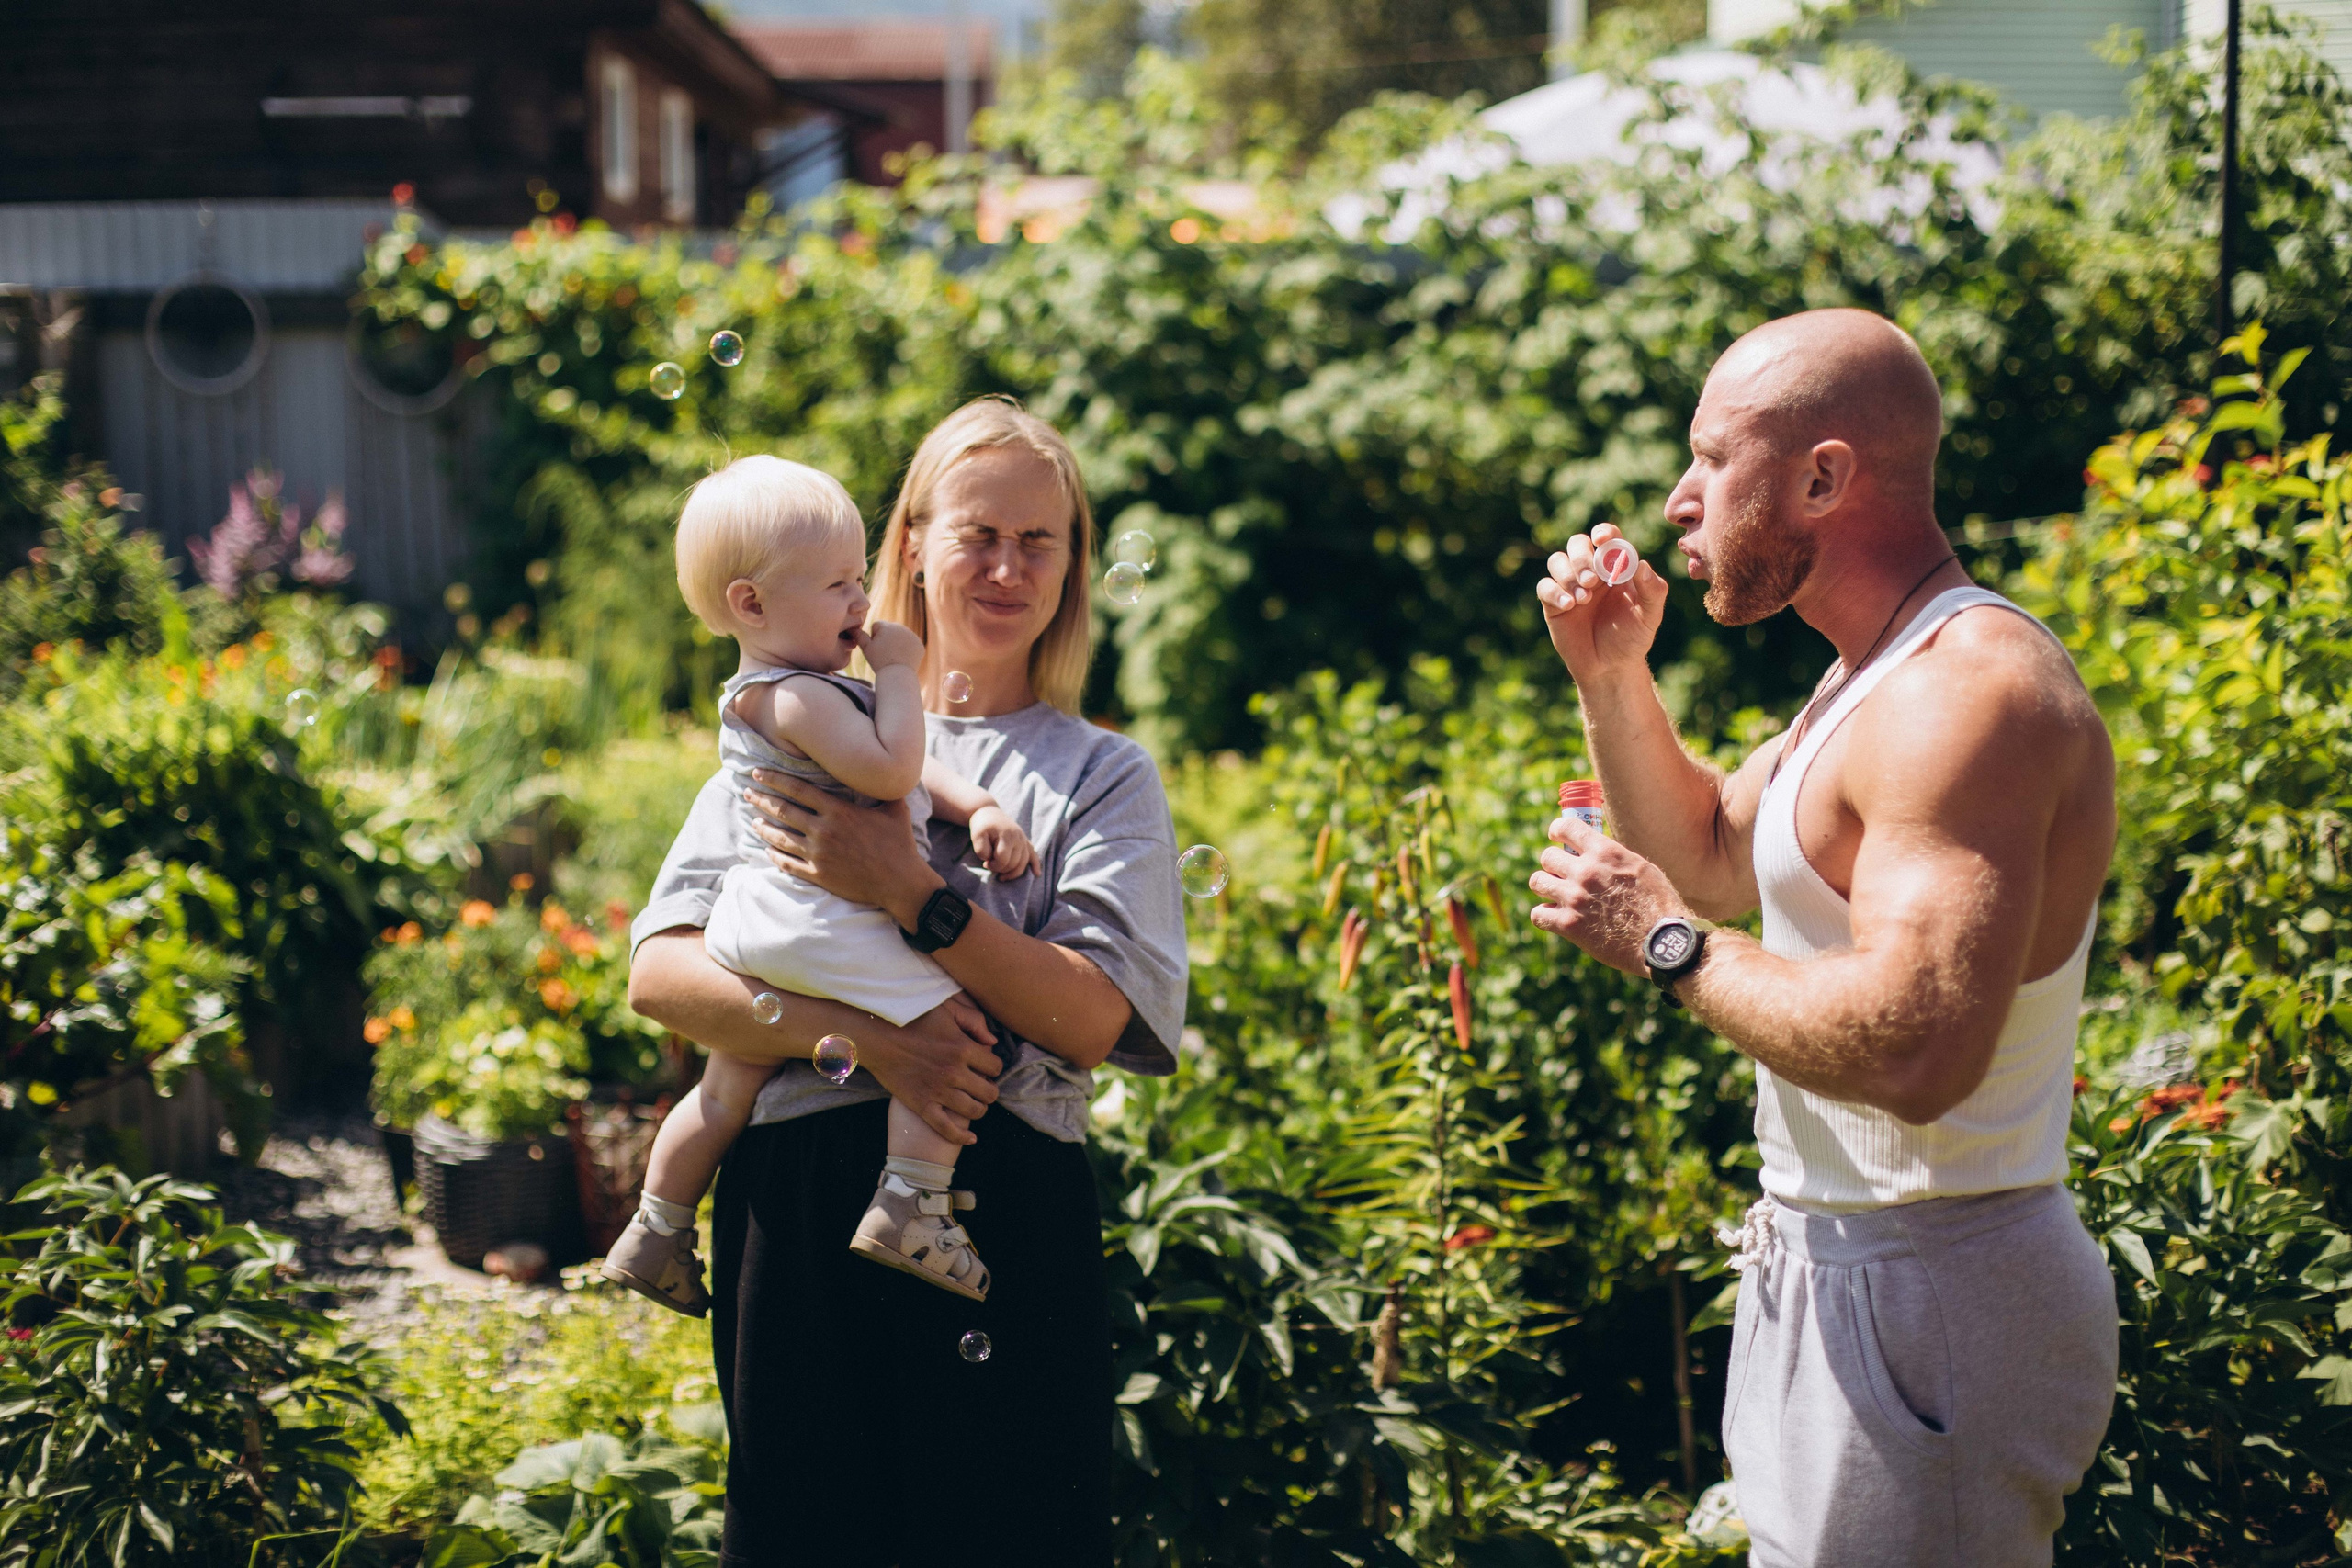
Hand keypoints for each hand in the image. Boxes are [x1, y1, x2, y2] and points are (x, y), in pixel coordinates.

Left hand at [746, 771, 941, 925]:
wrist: (900, 882)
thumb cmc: (899, 843)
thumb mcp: (895, 808)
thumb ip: (882, 788)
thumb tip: (883, 766)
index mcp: (838, 811)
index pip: (798, 790)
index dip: (775, 779)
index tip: (757, 772)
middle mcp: (823, 831)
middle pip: (783, 811)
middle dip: (761, 799)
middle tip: (747, 791)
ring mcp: (818, 855)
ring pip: (780, 838)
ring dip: (763, 827)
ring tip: (754, 820)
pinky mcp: (818, 875)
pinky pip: (788, 864)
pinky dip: (774, 856)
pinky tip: (767, 850)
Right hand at [855, 620, 924, 670]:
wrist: (897, 675)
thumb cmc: (879, 662)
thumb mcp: (866, 649)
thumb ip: (859, 636)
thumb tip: (853, 628)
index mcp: (886, 626)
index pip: (877, 626)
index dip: (874, 637)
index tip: (876, 648)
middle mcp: (901, 627)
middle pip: (890, 630)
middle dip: (886, 638)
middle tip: (885, 654)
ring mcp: (912, 636)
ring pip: (901, 636)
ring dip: (897, 643)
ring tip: (893, 657)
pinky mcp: (919, 645)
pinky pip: (911, 644)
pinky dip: (907, 650)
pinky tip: (903, 659)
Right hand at [856, 992, 1002, 1144]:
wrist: (877, 1036)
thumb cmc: (911, 1018)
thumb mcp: (946, 1009)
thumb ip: (973, 1020)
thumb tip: (993, 1040)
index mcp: (963, 1048)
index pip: (995, 1066)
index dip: (992, 1066)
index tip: (984, 1066)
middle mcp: (955, 1072)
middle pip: (989, 1092)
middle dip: (989, 1090)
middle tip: (980, 1086)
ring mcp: (938, 1091)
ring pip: (975, 1111)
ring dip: (979, 1109)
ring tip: (974, 1103)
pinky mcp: (922, 1105)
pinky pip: (947, 1128)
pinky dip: (962, 1136)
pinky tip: (971, 1138)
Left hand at [968, 805, 1034, 879]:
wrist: (989, 812)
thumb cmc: (982, 825)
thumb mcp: (976, 835)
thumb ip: (981, 849)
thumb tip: (990, 860)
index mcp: (1008, 836)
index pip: (1003, 859)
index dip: (993, 865)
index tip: (985, 863)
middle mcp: (1019, 838)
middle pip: (1014, 863)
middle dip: (1001, 869)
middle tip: (990, 865)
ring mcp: (1023, 840)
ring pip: (1023, 863)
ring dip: (1013, 873)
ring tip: (1001, 876)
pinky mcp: (1025, 842)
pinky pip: (1033, 855)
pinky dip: (1035, 865)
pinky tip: (1037, 874)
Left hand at [1528, 812, 1688, 973]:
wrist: (1661, 941)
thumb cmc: (1658, 905)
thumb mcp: (1640, 868)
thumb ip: (1613, 858)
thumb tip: (1595, 852)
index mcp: (1605, 852)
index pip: (1566, 827)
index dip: (1557, 831)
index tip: (1557, 837)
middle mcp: (1586, 871)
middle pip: (1547, 856)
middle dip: (1553, 865)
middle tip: (1562, 875)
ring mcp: (1574, 897)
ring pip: (1537, 881)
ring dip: (1545, 887)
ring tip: (1556, 894)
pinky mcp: (1568, 924)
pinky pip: (1538, 914)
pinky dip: (1544, 915)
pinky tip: (1556, 917)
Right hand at [1535, 524, 1669, 685]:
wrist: (1610, 668)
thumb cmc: (1633, 638)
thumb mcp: (1650, 615)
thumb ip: (1652, 589)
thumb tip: (1642, 564)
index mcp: (1617, 567)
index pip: (1608, 539)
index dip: (1603, 534)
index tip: (1601, 540)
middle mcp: (1592, 572)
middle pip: (1577, 544)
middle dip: (1582, 557)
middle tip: (1592, 580)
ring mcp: (1570, 586)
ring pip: (1557, 560)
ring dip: (1568, 574)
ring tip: (1583, 598)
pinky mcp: (1553, 603)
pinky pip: (1545, 586)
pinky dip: (1554, 592)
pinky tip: (1569, 606)